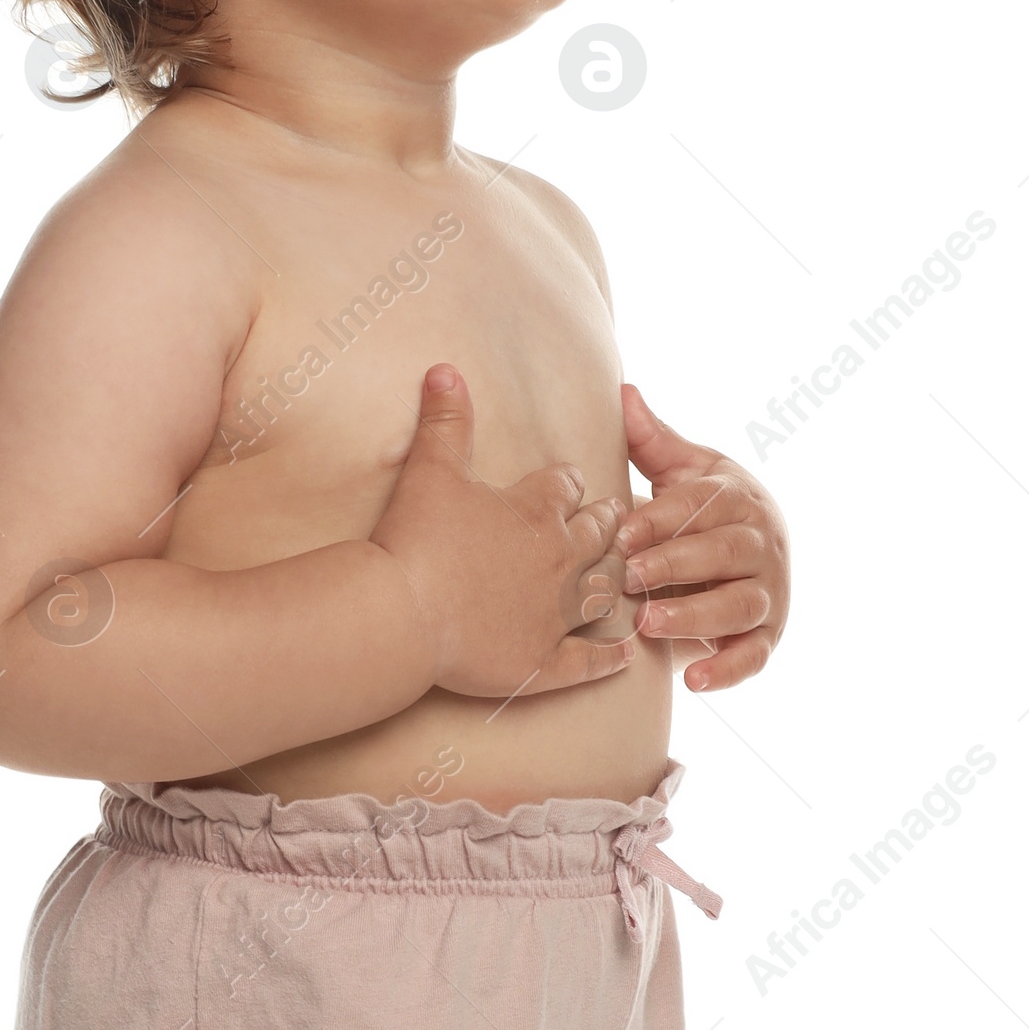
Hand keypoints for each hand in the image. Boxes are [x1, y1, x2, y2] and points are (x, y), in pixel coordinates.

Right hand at [373, 367, 637, 699]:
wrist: (402, 614)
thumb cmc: (415, 539)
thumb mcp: (430, 468)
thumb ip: (446, 420)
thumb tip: (446, 368)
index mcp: (537, 510)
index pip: (566, 486)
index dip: (567, 482)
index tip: (569, 483)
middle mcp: (559, 559)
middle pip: (596, 534)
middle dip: (606, 523)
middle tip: (614, 519)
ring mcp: (556, 613)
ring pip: (601, 591)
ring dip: (613, 580)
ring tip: (622, 574)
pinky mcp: (545, 661)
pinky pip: (590, 661)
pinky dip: (610, 657)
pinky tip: (626, 654)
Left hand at [615, 386, 789, 691]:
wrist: (755, 555)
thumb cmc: (707, 511)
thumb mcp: (687, 473)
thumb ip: (655, 441)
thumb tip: (624, 392)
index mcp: (738, 498)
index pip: (702, 506)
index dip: (662, 519)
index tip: (620, 532)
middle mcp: (762, 542)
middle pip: (724, 552)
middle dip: (675, 564)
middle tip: (627, 577)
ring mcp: (769, 591)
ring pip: (738, 603)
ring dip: (694, 615)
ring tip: (648, 624)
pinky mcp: (769, 635)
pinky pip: (754, 656)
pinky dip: (727, 669)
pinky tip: (693, 680)